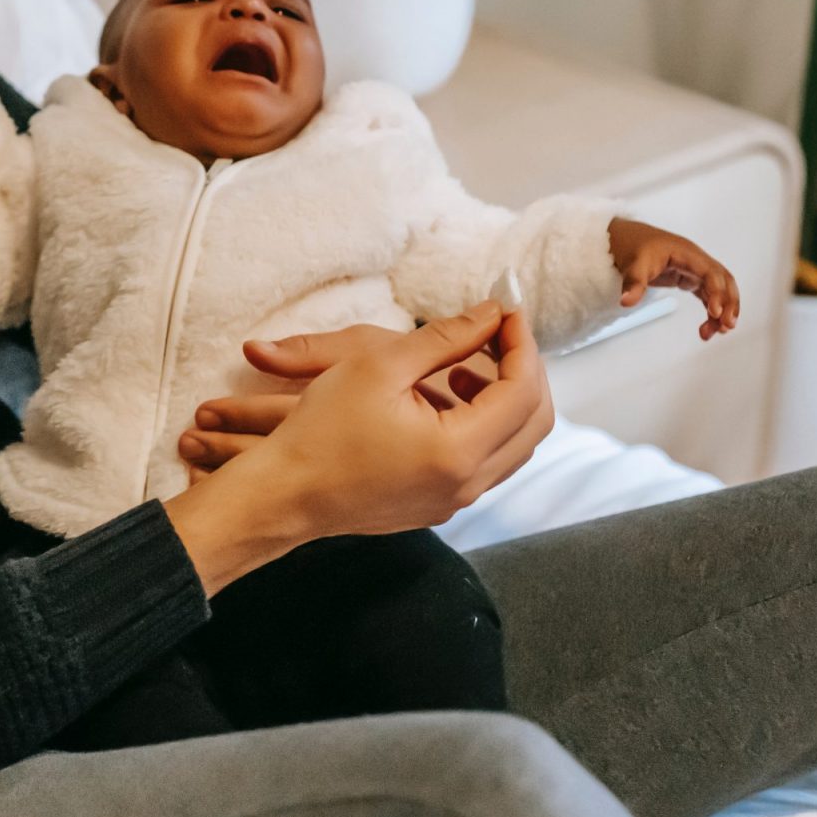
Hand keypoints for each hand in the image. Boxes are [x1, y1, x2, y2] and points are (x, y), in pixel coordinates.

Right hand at [176, 332, 504, 483]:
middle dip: (523, 372)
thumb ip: (447, 337)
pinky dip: (480, 425)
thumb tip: (492, 314)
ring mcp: (454, 501)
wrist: (282, 494)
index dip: (520, 344)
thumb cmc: (321, 429)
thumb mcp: (380, 365)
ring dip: (502, 400)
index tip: (503, 310)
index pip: (523, 391)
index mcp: (458, 450)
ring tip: (461, 366)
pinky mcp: (436, 506)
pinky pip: (483, 463)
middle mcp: (467, 484)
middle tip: (495, 335)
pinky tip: (439, 400)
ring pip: (513, 446)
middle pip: (534, 424)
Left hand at [608, 217, 739, 340]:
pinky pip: (708, 295)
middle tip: (726, 326)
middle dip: (729, 303)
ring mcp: (695, 270)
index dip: (717, 292)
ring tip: (718, 331)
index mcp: (688, 254)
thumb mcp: (633, 264)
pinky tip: (709, 326)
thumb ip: (633, 283)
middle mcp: (696, 261)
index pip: (711, 273)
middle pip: (724, 281)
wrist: (627, 238)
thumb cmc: (635, 246)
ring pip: (719, 290)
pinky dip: (712, 310)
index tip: (716, 312)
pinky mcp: (690, 279)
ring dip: (723, 310)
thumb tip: (627, 301)